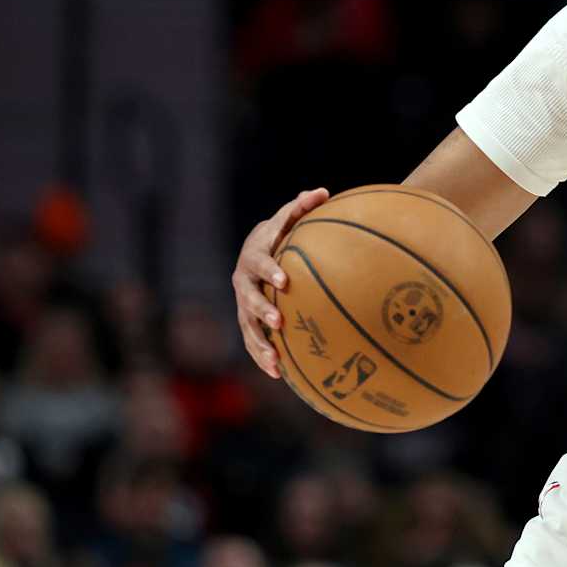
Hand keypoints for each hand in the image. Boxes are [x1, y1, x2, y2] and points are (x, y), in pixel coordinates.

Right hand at [232, 187, 329, 377]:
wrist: (254, 252)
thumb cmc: (278, 235)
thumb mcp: (287, 220)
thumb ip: (302, 207)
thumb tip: (323, 191)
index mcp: (254, 257)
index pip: (260, 263)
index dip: (270, 270)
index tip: (285, 280)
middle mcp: (243, 282)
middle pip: (249, 298)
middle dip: (262, 311)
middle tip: (279, 322)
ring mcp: (243, 304)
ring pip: (248, 327)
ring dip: (261, 345)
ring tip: (276, 362)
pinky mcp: (248, 322)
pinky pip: (253, 342)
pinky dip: (263, 357)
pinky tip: (279, 375)